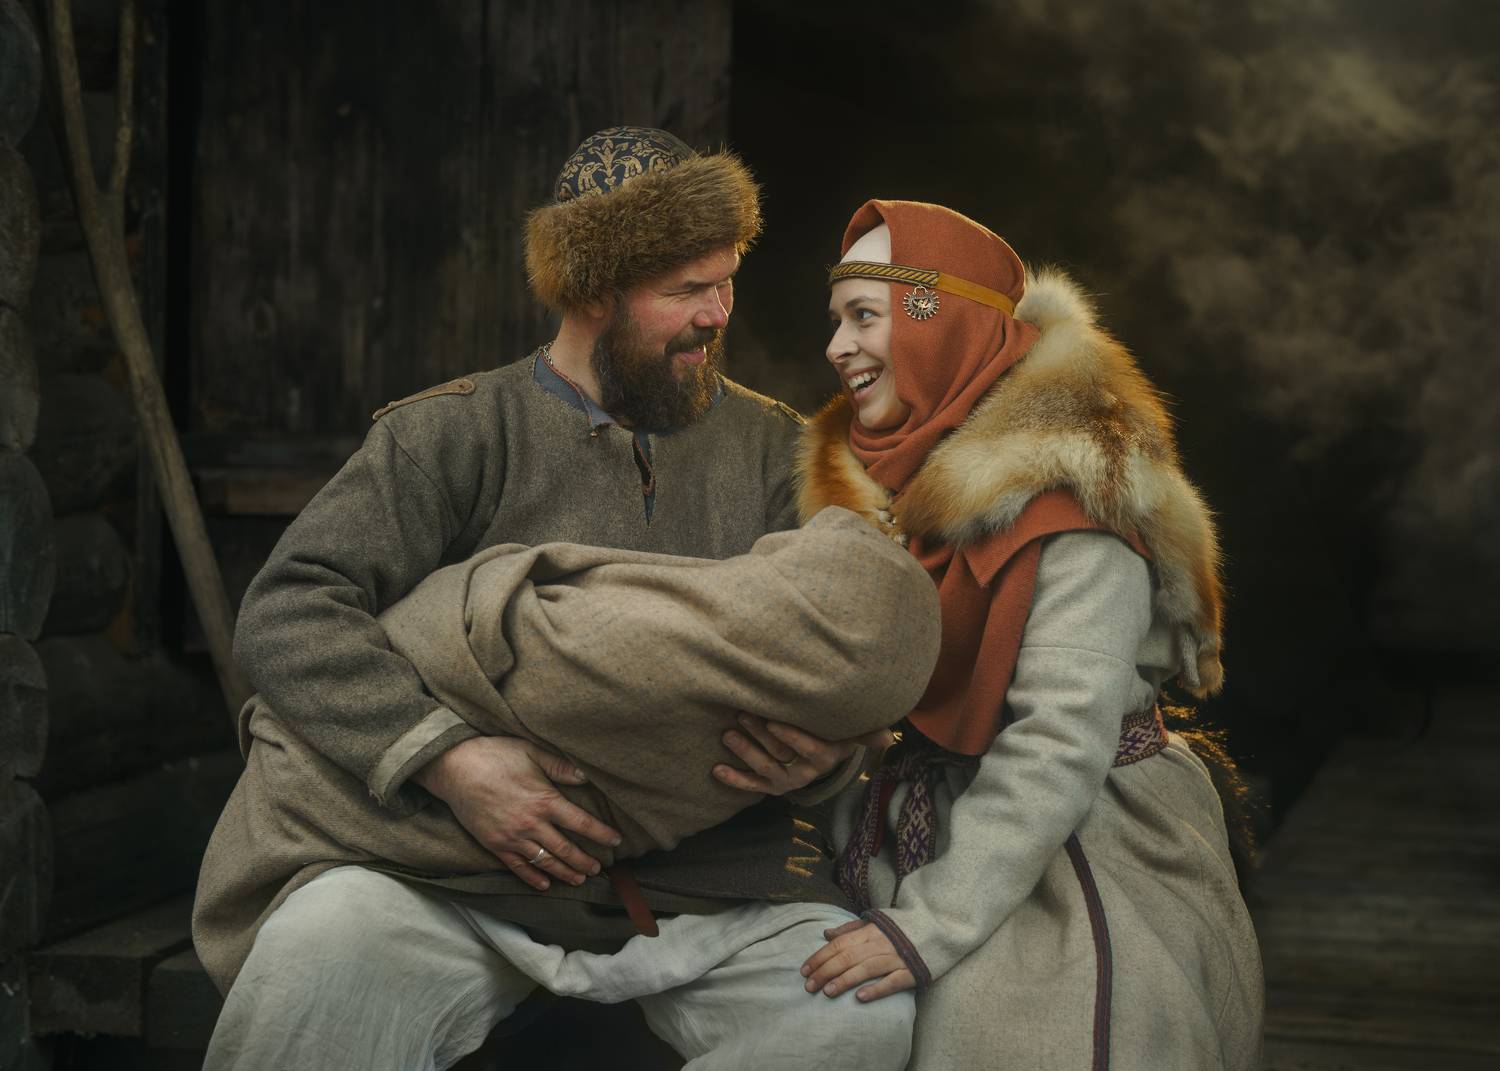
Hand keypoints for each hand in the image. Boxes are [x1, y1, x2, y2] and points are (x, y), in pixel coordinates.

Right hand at [415, 736, 621, 890]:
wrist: (456, 768)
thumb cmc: (495, 755)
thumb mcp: (531, 752)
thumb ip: (560, 767)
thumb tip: (585, 776)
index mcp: (545, 800)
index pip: (581, 823)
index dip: (601, 834)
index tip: (616, 841)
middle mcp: (532, 824)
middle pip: (566, 849)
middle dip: (585, 861)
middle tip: (599, 869)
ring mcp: (513, 837)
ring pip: (545, 862)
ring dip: (564, 873)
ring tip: (579, 879)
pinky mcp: (495, 845)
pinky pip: (518, 867)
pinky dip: (533, 878)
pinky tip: (544, 884)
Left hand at [712, 715, 893, 795]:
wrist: (825, 754)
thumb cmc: (837, 734)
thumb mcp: (852, 732)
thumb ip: (866, 732)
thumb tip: (890, 736)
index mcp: (825, 758)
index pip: (808, 749)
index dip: (791, 736)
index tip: (774, 720)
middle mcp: (804, 773)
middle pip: (781, 754)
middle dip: (759, 735)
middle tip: (741, 714)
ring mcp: (785, 780)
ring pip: (763, 768)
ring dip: (744, 751)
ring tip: (728, 734)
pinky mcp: (770, 785)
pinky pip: (751, 785)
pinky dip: (734, 779)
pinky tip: (716, 770)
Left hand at [802, 919, 915, 1001]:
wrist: (938, 927)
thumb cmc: (901, 928)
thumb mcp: (875, 922)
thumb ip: (850, 929)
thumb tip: (826, 934)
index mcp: (870, 931)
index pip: (839, 944)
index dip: (820, 957)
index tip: (804, 970)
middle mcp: (881, 943)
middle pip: (848, 957)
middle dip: (826, 971)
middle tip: (809, 986)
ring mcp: (897, 958)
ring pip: (866, 969)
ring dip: (845, 980)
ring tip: (827, 992)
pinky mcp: (912, 972)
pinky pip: (892, 982)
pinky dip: (876, 989)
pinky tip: (861, 998)